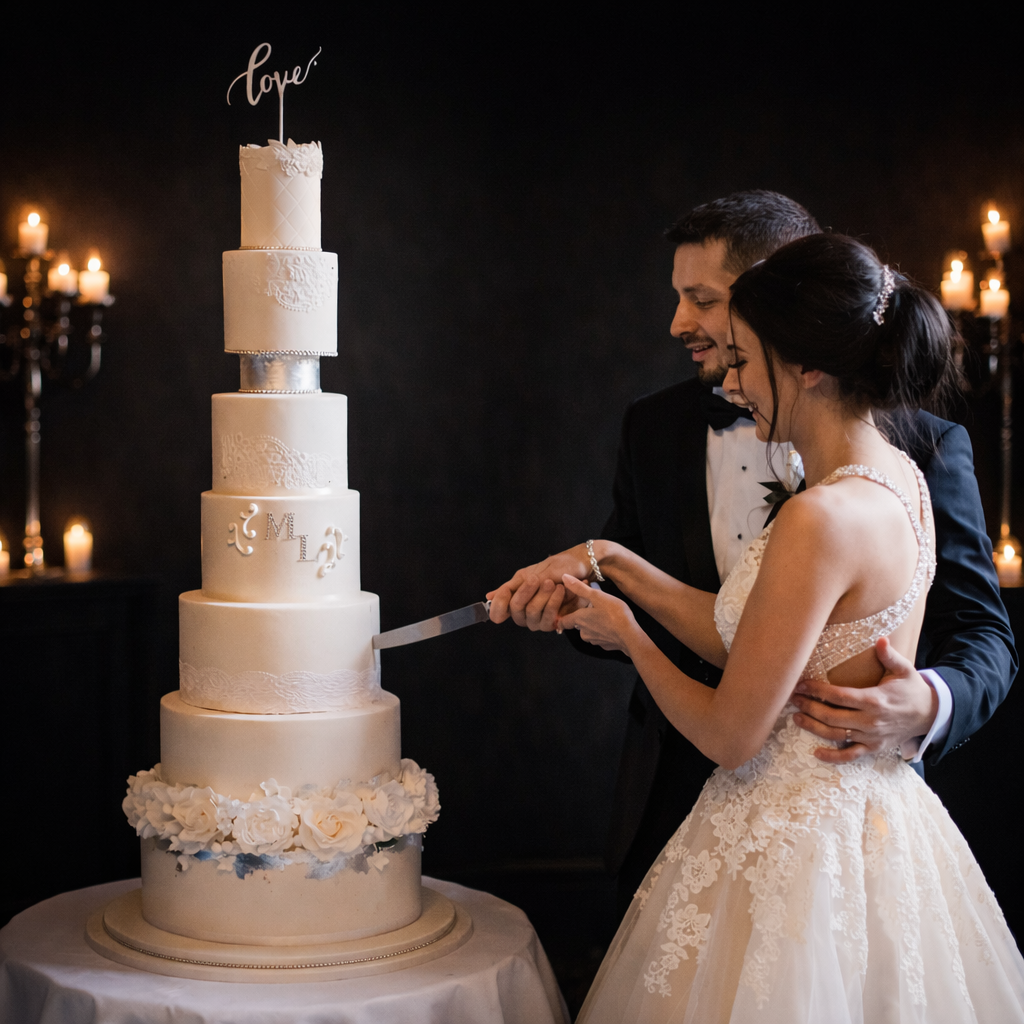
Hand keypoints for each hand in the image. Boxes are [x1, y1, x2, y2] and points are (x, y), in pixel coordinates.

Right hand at [487, 546, 590, 630]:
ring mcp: (540, 617)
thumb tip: (488, 597)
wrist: (583, 566)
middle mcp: (526, 609)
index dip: (499, 606)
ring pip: (532, 616)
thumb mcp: (531, 573)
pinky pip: (548, 620)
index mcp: (517, 596)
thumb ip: (511, 587)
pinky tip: (562, 591)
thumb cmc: (557, 566)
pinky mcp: (554, 621)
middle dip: (527, 594)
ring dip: (543, 599)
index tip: (507, 591)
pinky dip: (555, 604)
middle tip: (538, 580)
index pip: (500, 609)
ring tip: (554, 584)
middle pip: (516, 611)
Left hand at [557, 575, 639, 652]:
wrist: (630, 635)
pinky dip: (603, 631)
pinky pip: (600, 637)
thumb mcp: (597, 596)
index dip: (562, 618)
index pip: (563, 622)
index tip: (565, 613)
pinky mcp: (605, 645)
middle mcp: (583, 632)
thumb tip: (564, 577)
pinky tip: (612, 625)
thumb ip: (579, 588)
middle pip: (578, 625)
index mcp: (579, 620)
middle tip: (591, 608)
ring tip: (604, 615)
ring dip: (593, 624)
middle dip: (583, 617)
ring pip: (589, 631)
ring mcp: (594, 640)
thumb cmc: (614, 614)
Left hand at [791, 637, 938, 763]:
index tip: (800, 684)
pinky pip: (851, 756)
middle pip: (832, 717)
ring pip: (836, 735)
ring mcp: (871, 736)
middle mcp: (871, 720)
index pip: (839, 696)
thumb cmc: (912, 689)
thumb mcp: (904, 670)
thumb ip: (889, 656)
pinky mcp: (874, 748)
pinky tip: (816, 753)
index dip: (817, 691)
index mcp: (874, 700)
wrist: (930, 714)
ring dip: (813, 728)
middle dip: (809, 707)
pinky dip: (833, 757)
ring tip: (796, 718)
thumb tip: (881, 639)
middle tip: (792, 699)